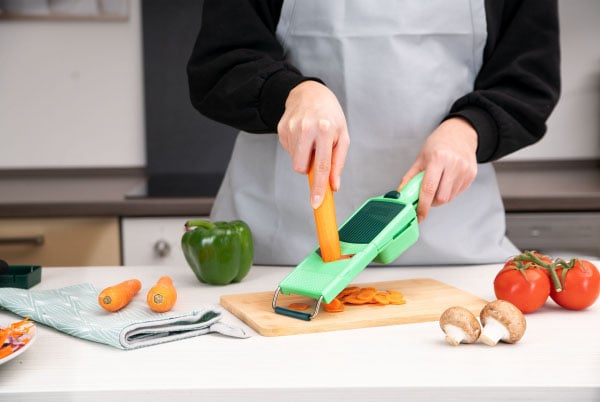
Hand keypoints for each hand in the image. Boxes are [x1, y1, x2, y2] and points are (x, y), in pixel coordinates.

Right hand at [277, 81, 349, 208]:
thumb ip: (338, 163)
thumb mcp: (342, 136)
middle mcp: (307, 128)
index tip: (316, 203)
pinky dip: (296, 147)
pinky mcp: (281, 128)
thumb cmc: (330, 115)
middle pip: (300, 167)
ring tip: (310, 140)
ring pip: (294, 160)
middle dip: (307, 168)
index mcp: (325, 130)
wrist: (309, 93)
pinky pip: (288, 150)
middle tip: (316, 154)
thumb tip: (333, 185)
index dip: (318, 187)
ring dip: (303, 156)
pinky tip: (302, 135)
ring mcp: (291, 128)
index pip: (322, 166)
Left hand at [398, 117, 477, 221]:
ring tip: (437, 184)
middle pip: (441, 197)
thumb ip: (410, 177)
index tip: (418, 215)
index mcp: (438, 158)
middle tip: (426, 197)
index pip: (429, 189)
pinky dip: (449, 192)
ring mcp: (465, 170)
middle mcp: (454, 164)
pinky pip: (457, 193)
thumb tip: (401, 194)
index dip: (422, 206)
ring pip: (450, 197)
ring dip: (440, 198)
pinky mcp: (471, 174)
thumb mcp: (421, 158)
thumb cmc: (438, 144)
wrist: (460, 133)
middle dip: (431, 202)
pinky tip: (446, 181)